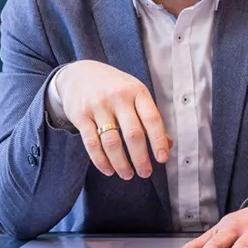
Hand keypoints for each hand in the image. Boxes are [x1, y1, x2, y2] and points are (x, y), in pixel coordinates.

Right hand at [56, 60, 168, 178]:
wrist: (80, 73)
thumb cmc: (114, 88)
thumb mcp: (135, 94)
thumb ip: (150, 118)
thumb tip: (168, 145)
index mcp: (137, 91)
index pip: (152, 119)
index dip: (158, 141)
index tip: (162, 159)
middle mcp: (118, 97)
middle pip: (133, 134)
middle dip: (140, 158)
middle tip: (145, 173)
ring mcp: (98, 106)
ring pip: (111, 142)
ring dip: (121, 163)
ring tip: (127, 174)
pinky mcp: (81, 115)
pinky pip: (92, 143)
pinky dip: (101, 161)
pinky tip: (108, 169)